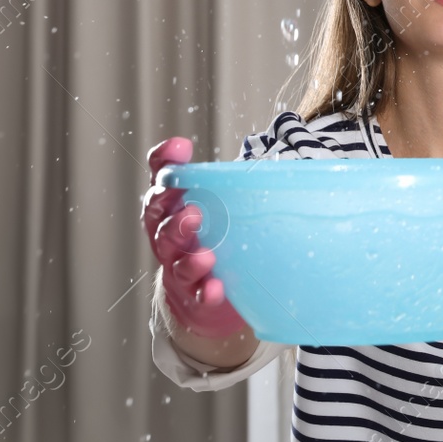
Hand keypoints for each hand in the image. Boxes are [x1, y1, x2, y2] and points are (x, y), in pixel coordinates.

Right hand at [141, 137, 248, 339]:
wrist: (206, 294)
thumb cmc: (217, 237)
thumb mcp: (224, 206)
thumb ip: (239, 184)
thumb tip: (283, 162)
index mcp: (176, 206)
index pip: (162, 179)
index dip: (165, 162)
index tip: (180, 147)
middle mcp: (171, 235)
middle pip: (160, 222)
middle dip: (174, 217)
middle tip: (193, 212)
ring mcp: (180, 266)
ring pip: (176, 260)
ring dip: (190, 258)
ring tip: (206, 256)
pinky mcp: (195, 295)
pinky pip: (197, 294)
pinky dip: (205, 291)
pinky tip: (216, 288)